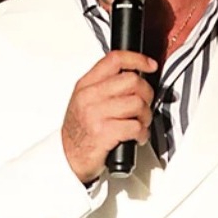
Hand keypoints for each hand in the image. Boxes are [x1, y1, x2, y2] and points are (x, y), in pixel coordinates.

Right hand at [61, 50, 156, 182]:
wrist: (67, 157)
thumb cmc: (79, 131)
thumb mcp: (84, 101)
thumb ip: (104, 86)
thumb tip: (134, 76)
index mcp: (86, 85)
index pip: (114, 60)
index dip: (137, 59)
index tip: (150, 65)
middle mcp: (90, 97)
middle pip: (132, 81)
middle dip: (146, 93)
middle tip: (145, 104)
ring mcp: (96, 114)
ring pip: (137, 103)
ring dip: (146, 116)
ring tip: (141, 123)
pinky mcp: (105, 133)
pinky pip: (135, 126)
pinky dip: (142, 133)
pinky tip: (137, 136)